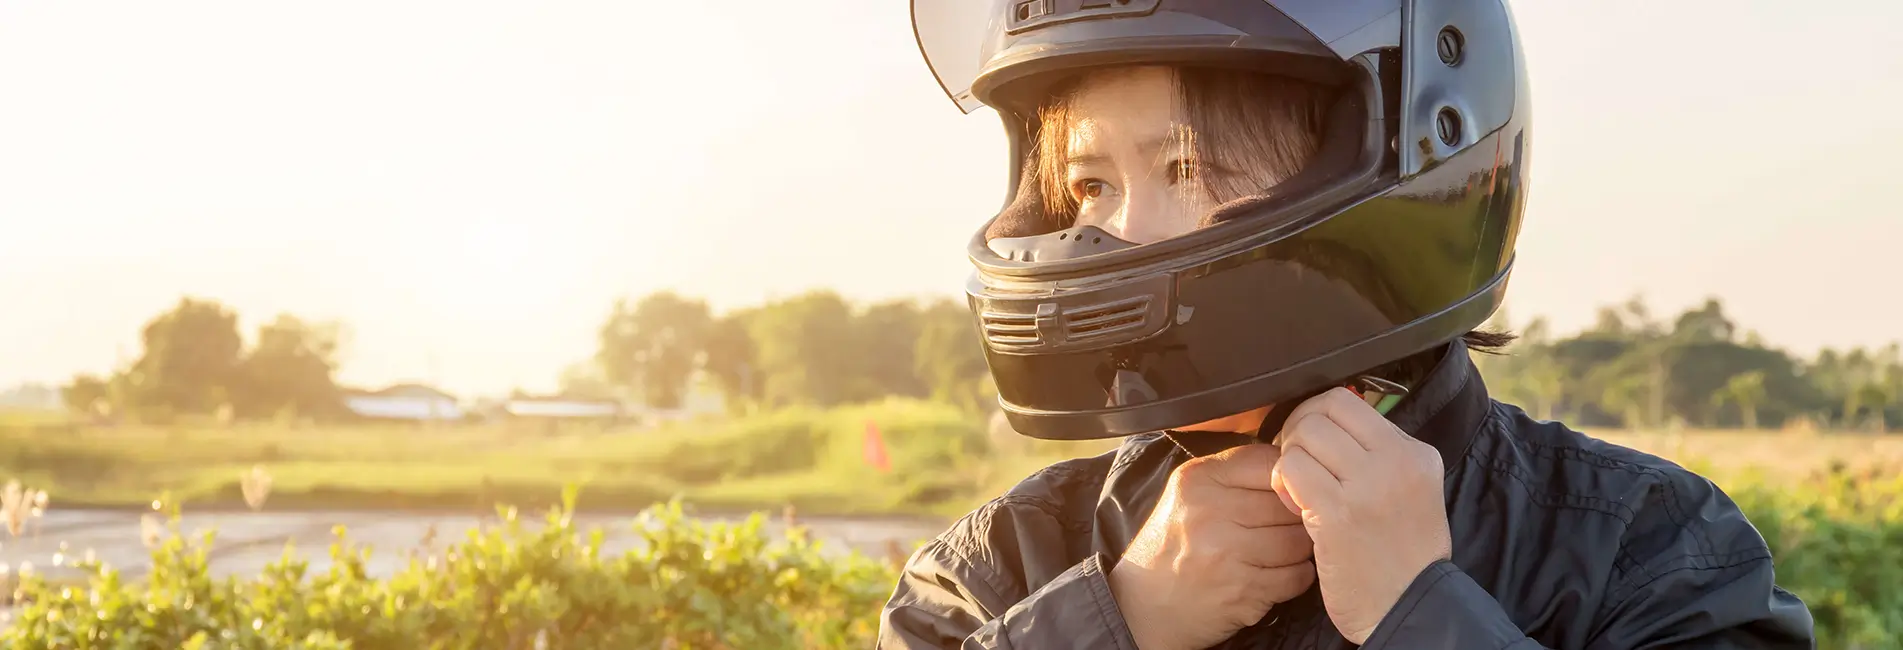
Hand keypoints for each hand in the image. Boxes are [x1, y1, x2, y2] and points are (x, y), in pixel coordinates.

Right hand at [1109, 443, 1315, 649]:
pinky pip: (1296, 576)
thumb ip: (1233, 475)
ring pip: (1298, 540)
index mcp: (1197, 479)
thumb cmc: (1172, 546)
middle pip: (1288, 503)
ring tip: (1281, 552)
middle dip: (1295, 516)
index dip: (1287, 477)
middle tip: (1285, 526)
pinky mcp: (1243, 592)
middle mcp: (1210, 512)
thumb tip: (1295, 467)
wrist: (1143, 607)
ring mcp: (1227, 554)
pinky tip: (1277, 576)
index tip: (1285, 491)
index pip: (1268, 461)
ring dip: (1299, 548)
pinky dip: (1295, 577)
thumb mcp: (1188, 494)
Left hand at [1269, 387, 1452, 644]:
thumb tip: (1325, 423)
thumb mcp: (1410, 491)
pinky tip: (1294, 506)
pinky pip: (1291, 470)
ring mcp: (1368, 486)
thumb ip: (1376, 456)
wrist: (1410, 607)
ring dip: (1289, 460)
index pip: (1347, 400)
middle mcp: (1396, 462)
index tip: (1309, 440)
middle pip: (1322, 411)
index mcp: (1416, 453)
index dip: (1315, 414)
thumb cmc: (1402, 555)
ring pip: (1303, 437)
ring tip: (1298, 489)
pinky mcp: (1338, 513)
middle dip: (1297, 432)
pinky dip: (1282, 484)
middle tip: (1296, 462)